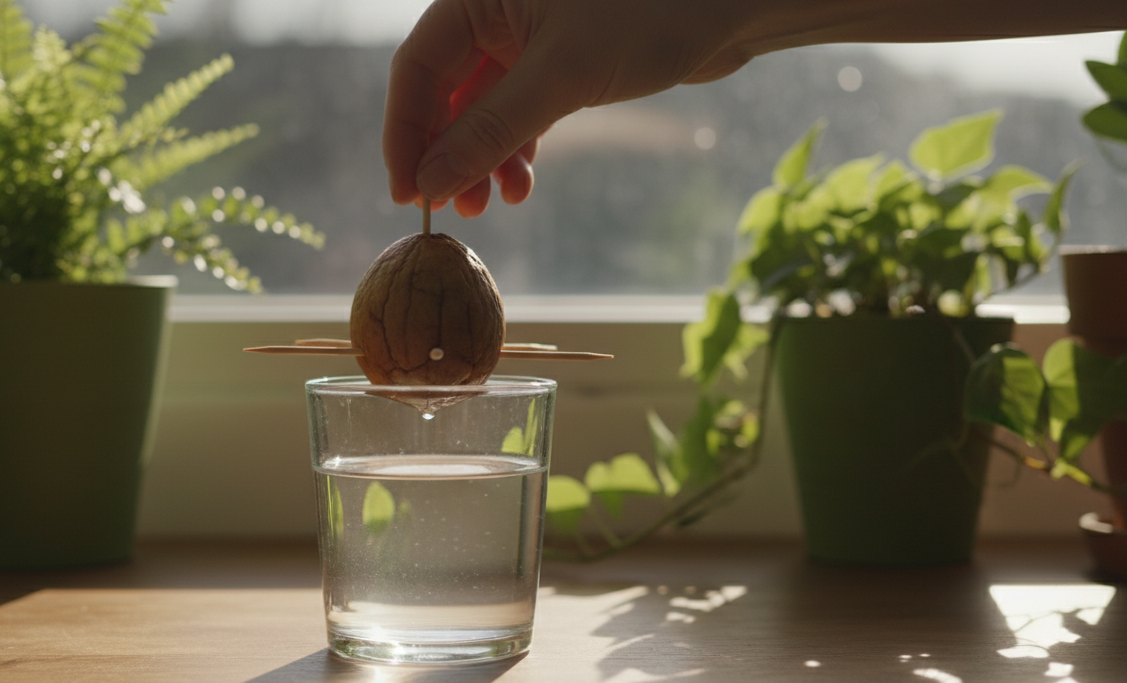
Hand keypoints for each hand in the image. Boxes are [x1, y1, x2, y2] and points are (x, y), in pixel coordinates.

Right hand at [382, 0, 757, 216]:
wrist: (730, 5)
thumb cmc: (648, 16)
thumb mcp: (560, 77)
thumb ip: (490, 130)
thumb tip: (432, 182)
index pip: (416, 68)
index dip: (406, 133)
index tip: (408, 192)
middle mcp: (495, 14)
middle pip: (444, 94)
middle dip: (447, 155)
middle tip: (452, 209)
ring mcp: (526, 40)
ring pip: (482, 110)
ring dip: (481, 161)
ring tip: (491, 206)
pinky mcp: (559, 63)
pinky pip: (518, 114)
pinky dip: (515, 151)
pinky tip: (521, 186)